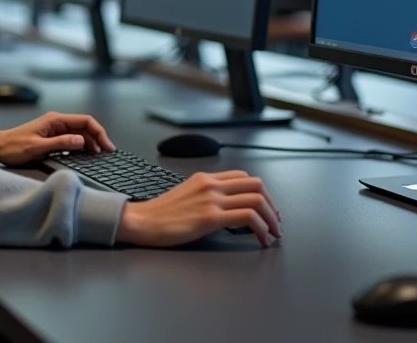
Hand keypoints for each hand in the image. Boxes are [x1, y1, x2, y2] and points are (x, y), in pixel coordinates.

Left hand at [0, 112, 115, 166]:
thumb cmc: (13, 146)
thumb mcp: (37, 147)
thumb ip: (60, 143)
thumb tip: (81, 141)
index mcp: (55, 120)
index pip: (85, 121)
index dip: (99, 132)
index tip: (107, 145)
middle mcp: (57, 123)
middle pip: (85, 128)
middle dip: (98, 139)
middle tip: (107, 154)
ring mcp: (55, 130)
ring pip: (80, 134)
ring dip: (91, 144)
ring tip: (99, 156)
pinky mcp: (52, 138)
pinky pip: (72, 141)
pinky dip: (81, 148)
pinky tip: (85, 156)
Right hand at [117, 171, 282, 247]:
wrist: (142, 221)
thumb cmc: (160, 214)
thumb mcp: (186, 194)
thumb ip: (206, 195)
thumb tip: (226, 207)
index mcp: (205, 178)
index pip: (244, 177)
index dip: (262, 193)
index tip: (266, 209)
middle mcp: (211, 185)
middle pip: (257, 185)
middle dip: (272, 205)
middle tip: (275, 222)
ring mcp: (211, 199)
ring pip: (257, 200)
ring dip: (271, 218)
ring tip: (273, 233)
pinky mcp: (210, 217)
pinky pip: (248, 217)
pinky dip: (262, 228)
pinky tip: (261, 239)